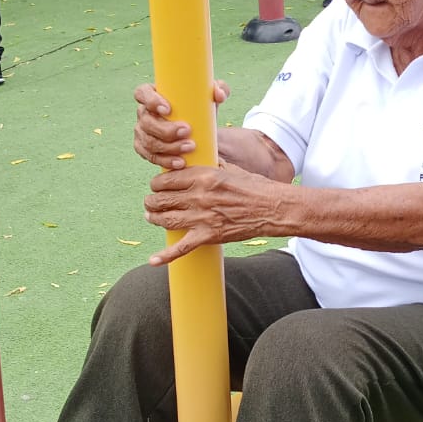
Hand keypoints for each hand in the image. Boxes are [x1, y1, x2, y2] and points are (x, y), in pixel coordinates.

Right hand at [132, 80, 229, 170]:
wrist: (198, 133)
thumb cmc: (198, 109)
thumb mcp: (209, 98)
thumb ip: (219, 89)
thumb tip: (219, 94)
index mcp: (152, 94)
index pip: (142, 93)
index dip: (151, 101)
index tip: (168, 109)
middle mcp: (143, 113)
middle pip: (146, 122)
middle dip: (166, 129)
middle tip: (187, 131)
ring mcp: (142, 133)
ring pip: (149, 142)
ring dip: (169, 147)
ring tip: (189, 147)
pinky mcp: (145, 150)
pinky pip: (152, 157)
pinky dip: (166, 161)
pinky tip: (180, 162)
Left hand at [144, 162, 279, 263]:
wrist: (272, 208)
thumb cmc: (255, 188)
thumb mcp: (231, 170)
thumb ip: (212, 167)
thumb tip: (202, 161)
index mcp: (203, 176)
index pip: (167, 179)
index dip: (157, 183)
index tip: (157, 186)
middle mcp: (199, 195)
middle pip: (161, 199)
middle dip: (151, 201)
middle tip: (150, 202)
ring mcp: (202, 217)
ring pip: (166, 220)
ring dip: (154, 219)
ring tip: (151, 217)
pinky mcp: (208, 235)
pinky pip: (182, 248)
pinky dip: (166, 255)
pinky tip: (153, 260)